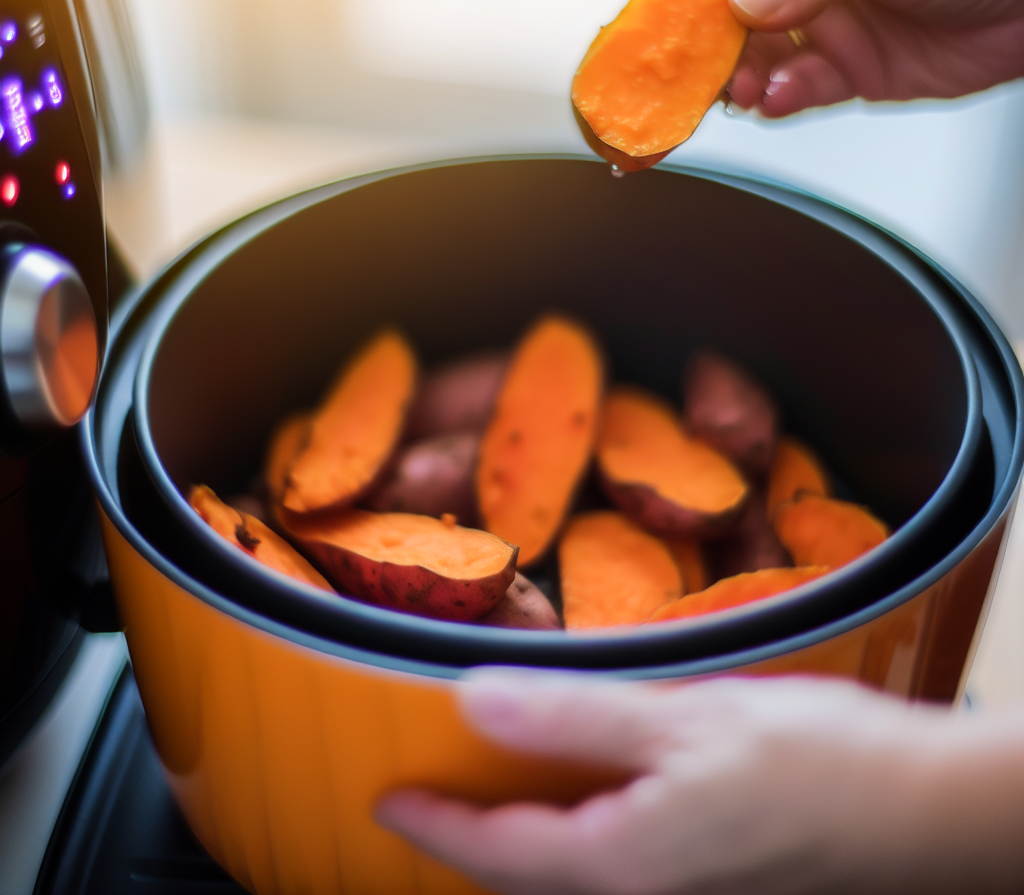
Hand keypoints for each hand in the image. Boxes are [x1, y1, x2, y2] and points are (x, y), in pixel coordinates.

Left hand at [377, 669, 1023, 894]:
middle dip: (470, 842)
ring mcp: (681, 885)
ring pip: (570, 869)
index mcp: (623, 859)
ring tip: (490, 792)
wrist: (927, 812)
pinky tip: (583, 786)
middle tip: (428, 797)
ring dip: (520, 836)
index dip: (436, 825)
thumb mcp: (685, 724)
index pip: (498, 852)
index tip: (386, 801)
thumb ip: (575, 715)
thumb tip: (474, 699)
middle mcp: (644, 888)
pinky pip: (614, 855)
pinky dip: (574, 826)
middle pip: (528, 873)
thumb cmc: (816, 765)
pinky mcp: (712, 868)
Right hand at [678, 0, 1023, 115]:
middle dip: (697, 44)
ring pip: (751, 58)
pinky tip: (782, 98)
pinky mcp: (844, 70)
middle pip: (722, 7)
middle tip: (678, 75)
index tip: (659, 10)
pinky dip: (781, 100)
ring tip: (741, 91)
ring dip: (736, 80)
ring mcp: (822, 22)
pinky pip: (794, 91)